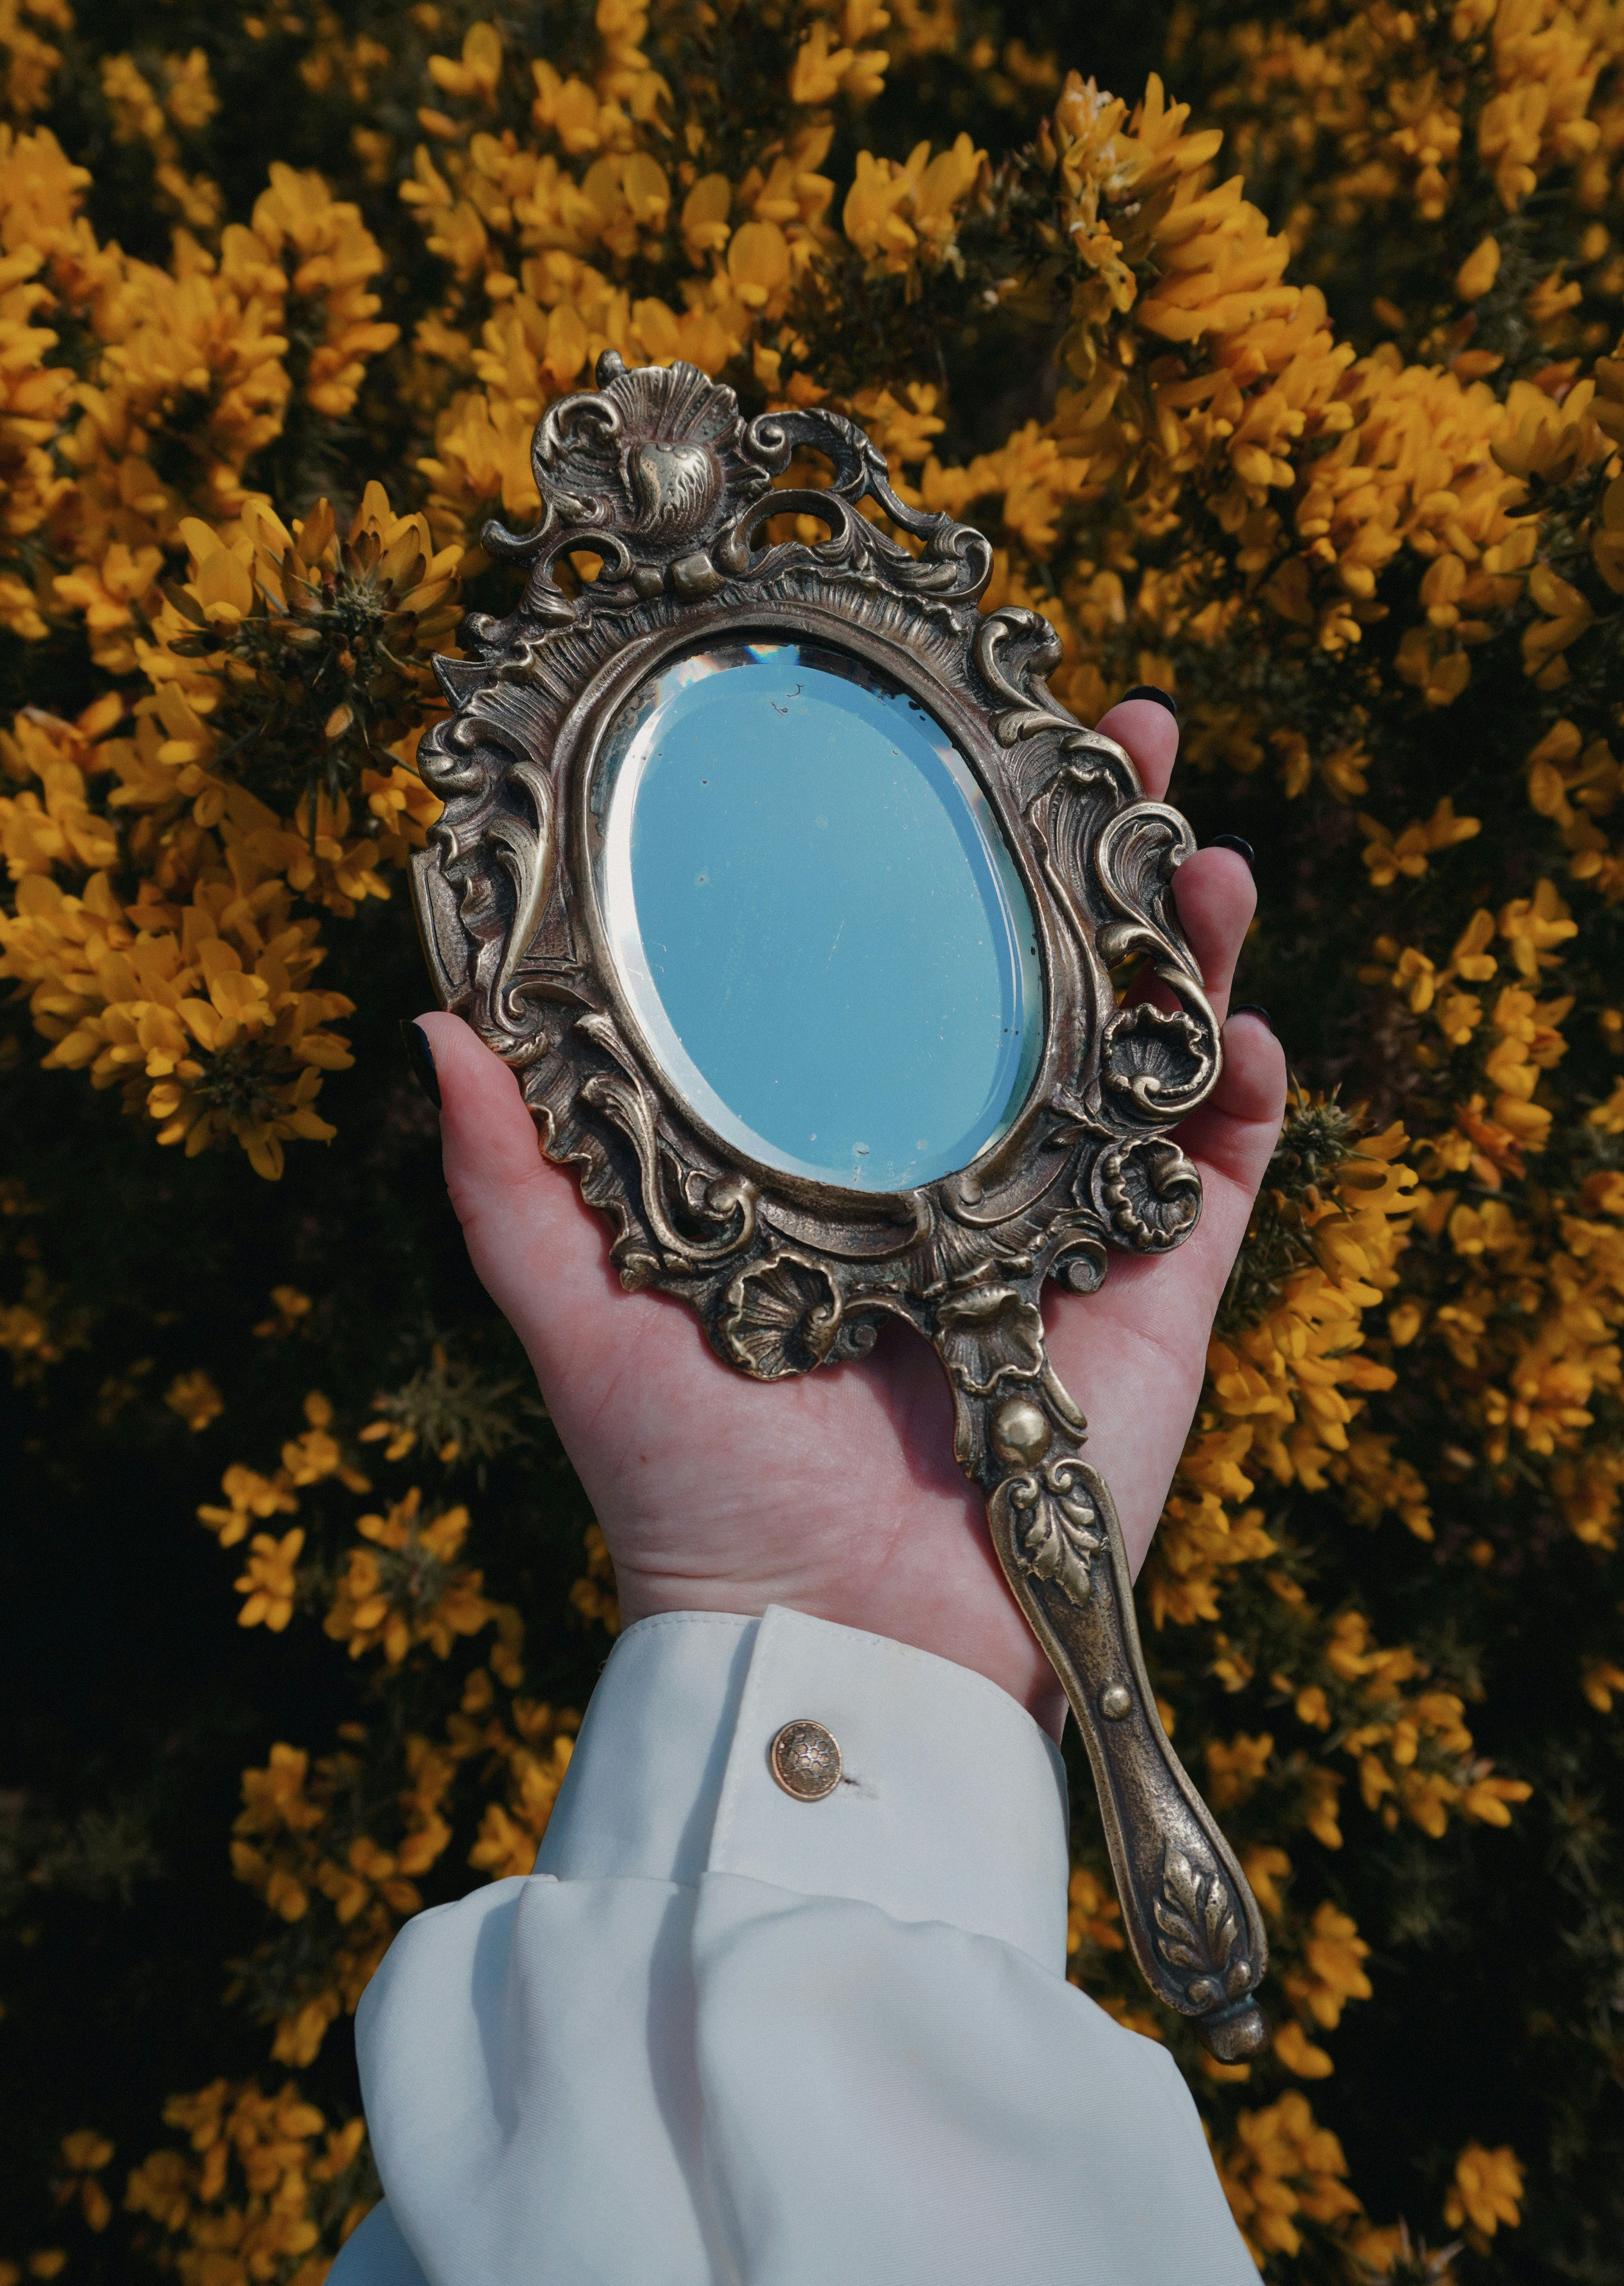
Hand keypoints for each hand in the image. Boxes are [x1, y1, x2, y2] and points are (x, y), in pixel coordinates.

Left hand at [421, 699, 1285, 1738]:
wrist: (832, 1647)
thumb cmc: (691, 1489)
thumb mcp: (579, 1311)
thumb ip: (512, 1178)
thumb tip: (433, 1020)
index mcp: (839, 1150)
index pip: (893, 969)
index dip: (926, 855)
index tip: (940, 741)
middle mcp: (958, 1164)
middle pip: (1041, 973)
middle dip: (1088, 853)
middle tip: (1121, 736)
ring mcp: (1064, 1223)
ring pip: (1147, 1046)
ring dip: (1185, 941)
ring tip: (1199, 852)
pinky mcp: (1153, 1301)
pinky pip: (1222, 1173)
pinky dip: (1244, 1091)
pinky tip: (1242, 1026)